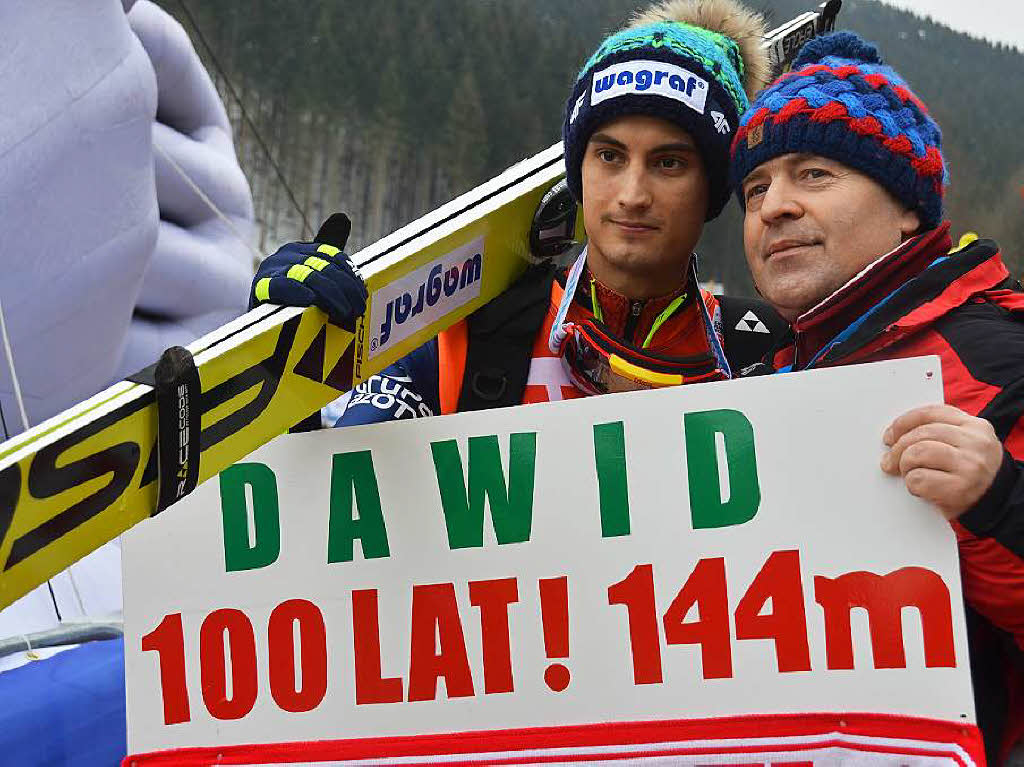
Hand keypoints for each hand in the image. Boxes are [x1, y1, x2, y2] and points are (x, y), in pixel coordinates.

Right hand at [250, 215, 367, 330]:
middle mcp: (287, 254)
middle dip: (345, 289)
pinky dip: (298, 292)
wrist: (263, 321)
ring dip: (331, 295)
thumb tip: (343, 216)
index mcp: (301, 249)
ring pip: (309, 276)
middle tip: (358, 308)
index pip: (333, 257)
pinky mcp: (262, 286)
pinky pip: (283, 286)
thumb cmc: (292, 299)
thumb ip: (330, 255)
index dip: (351, 276)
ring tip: (344, 312)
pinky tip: (312, 300)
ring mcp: (274, 268)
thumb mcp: (313, 274)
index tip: (362, 294)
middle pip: (325, 267)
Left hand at [881, 404, 1003, 519]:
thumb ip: (938, 433)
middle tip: (889, 461)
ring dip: (905, 465)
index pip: (930, 413)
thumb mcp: (964, 444)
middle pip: (921, 433)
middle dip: (898, 448)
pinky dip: (911, 484)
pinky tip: (919, 488)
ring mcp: (969, 465)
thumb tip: (895, 435)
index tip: (890, 435)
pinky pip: (919, 479)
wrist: (998, 503)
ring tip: (907, 473)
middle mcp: (975, 442)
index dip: (903, 423)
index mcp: (975, 426)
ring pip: (918, 453)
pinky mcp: (960, 488)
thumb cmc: (971, 472)